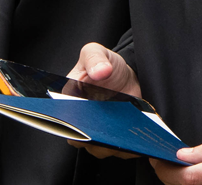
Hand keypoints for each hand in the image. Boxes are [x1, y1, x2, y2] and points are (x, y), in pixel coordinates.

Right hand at [66, 43, 143, 159]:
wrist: (125, 73)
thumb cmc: (105, 63)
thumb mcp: (96, 52)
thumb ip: (94, 58)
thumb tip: (100, 71)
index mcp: (69, 101)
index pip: (64, 122)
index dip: (74, 127)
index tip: (87, 126)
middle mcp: (80, 120)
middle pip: (81, 140)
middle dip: (95, 140)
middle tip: (110, 133)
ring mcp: (98, 130)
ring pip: (100, 148)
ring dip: (112, 146)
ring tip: (126, 139)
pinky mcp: (115, 135)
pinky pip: (118, 148)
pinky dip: (127, 147)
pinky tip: (137, 141)